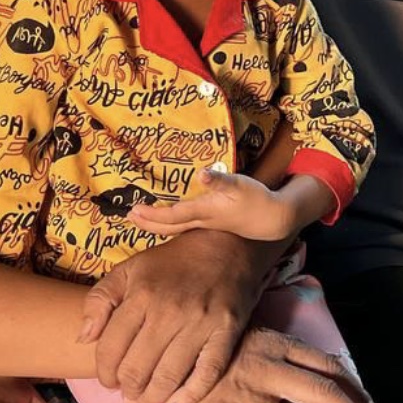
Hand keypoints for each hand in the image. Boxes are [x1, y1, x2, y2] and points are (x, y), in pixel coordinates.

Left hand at [76, 229, 270, 402]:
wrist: (228, 246)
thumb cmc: (173, 262)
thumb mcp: (129, 269)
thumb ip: (99, 300)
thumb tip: (82, 338)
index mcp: (141, 295)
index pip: (110, 349)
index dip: (103, 372)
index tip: (108, 379)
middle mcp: (169, 311)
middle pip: (137, 369)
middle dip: (125, 390)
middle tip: (126, 395)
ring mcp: (200, 324)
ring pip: (167, 378)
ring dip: (150, 401)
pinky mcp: (226, 333)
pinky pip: (206, 376)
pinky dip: (187, 398)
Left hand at [127, 170, 313, 241]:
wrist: (273, 219)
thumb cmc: (255, 199)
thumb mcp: (239, 184)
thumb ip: (219, 179)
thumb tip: (201, 173)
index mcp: (204, 211)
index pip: (172, 216)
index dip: (151, 214)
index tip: (133, 210)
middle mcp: (202, 221)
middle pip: (169, 226)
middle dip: (148, 223)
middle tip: (129, 217)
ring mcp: (207, 224)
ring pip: (176, 228)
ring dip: (156, 225)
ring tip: (142, 220)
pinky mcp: (213, 223)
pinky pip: (185, 227)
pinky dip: (171, 224)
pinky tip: (170, 220)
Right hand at [180, 327, 382, 402]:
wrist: (159, 345)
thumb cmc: (207, 341)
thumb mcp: (247, 334)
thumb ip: (277, 353)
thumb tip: (312, 377)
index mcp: (278, 344)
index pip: (328, 366)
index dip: (354, 390)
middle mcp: (268, 367)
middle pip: (323, 395)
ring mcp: (246, 392)